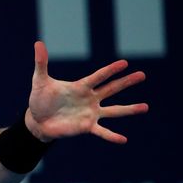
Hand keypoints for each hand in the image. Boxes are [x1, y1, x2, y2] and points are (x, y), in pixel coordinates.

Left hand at [24, 41, 147, 143]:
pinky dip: (112, 136)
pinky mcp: (87, 126)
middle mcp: (89, 99)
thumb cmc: (40, 99)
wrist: (37, 120)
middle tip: (142, 75)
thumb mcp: (40, 80)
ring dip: (129, 109)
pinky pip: (102, 132)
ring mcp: (90, 113)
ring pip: (114, 110)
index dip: (111, 70)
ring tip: (145, 107)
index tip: (125, 63)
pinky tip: (123, 140)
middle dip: (126, 82)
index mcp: (81, 86)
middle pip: (111, 89)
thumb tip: (38, 43)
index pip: (99, 76)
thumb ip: (41, 63)